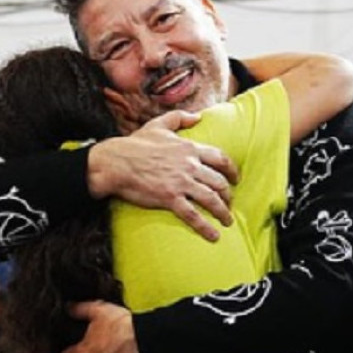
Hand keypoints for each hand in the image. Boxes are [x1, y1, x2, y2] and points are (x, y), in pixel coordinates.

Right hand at [87, 111, 238, 240]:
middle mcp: (190, 165)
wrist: (116, 162)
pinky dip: (206, 227)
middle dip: (229, 195)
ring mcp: (181, 182)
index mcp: (189, 148)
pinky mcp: (170, 198)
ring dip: (223, 212)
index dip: (232, 170)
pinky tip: (214, 236)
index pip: (221, 158)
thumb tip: (198, 116)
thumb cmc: (135, 144)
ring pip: (211, 199)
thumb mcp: (159, 124)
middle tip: (230, 203)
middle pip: (219, 182)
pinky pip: (194, 215)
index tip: (236, 179)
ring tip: (228, 221)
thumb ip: (180, 118)